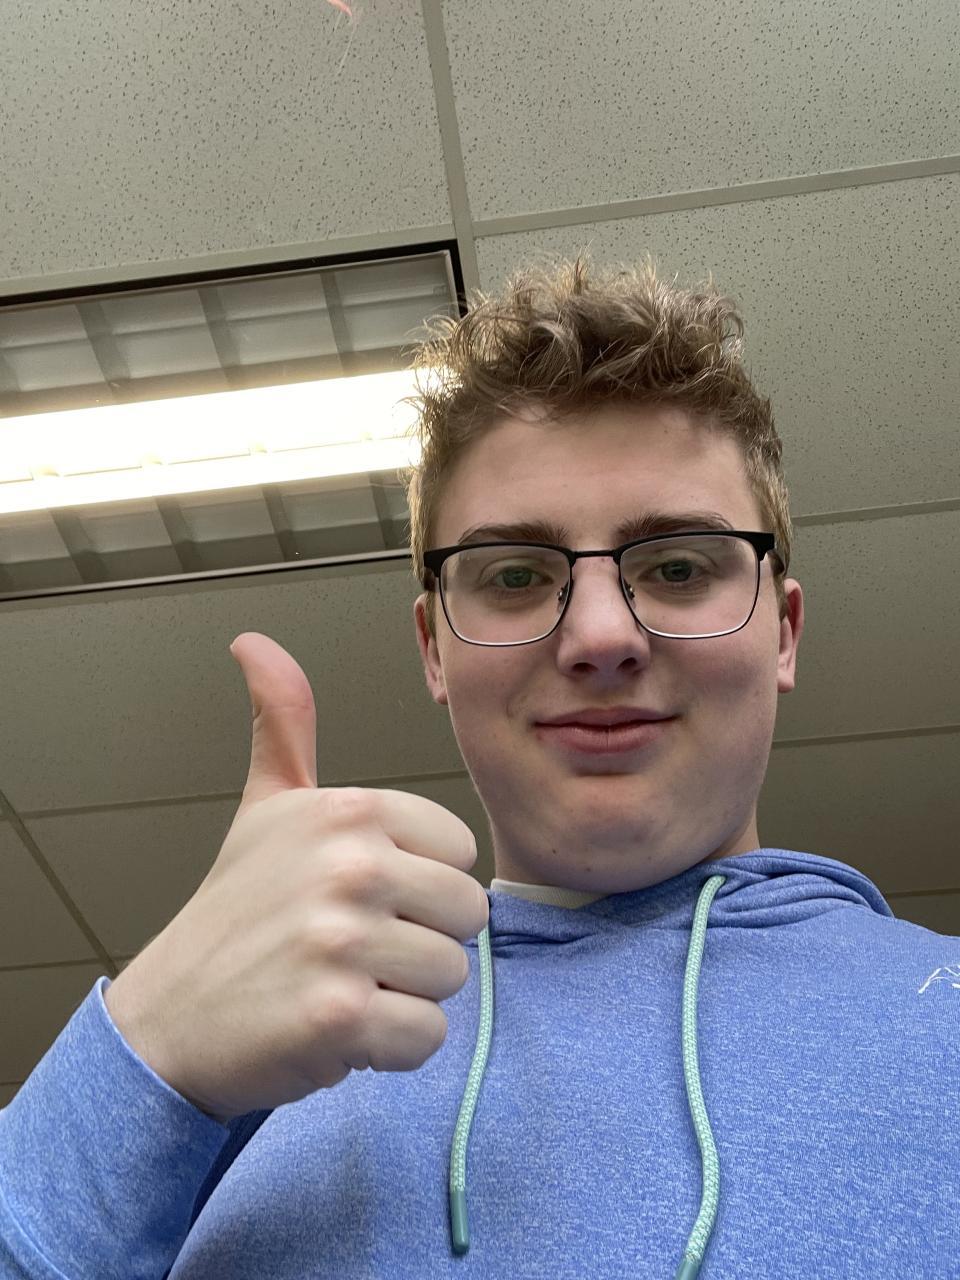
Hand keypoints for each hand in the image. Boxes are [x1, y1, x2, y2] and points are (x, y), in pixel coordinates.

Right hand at [104, 632, 487, 1123]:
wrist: (170, 1018)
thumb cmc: (234, 913)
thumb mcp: (264, 808)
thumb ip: (282, 727)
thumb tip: (253, 643)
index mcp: (347, 810)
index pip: (459, 852)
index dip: (419, 885)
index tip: (361, 898)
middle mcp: (348, 865)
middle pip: (467, 916)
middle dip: (420, 943)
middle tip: (352, 950)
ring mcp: (342, 940)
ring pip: (451, 977)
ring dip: (403, 996)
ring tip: (341, 984)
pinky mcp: (338, 1015)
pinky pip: (427, 1037)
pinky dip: (391, 1049)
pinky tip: (337, 1029)